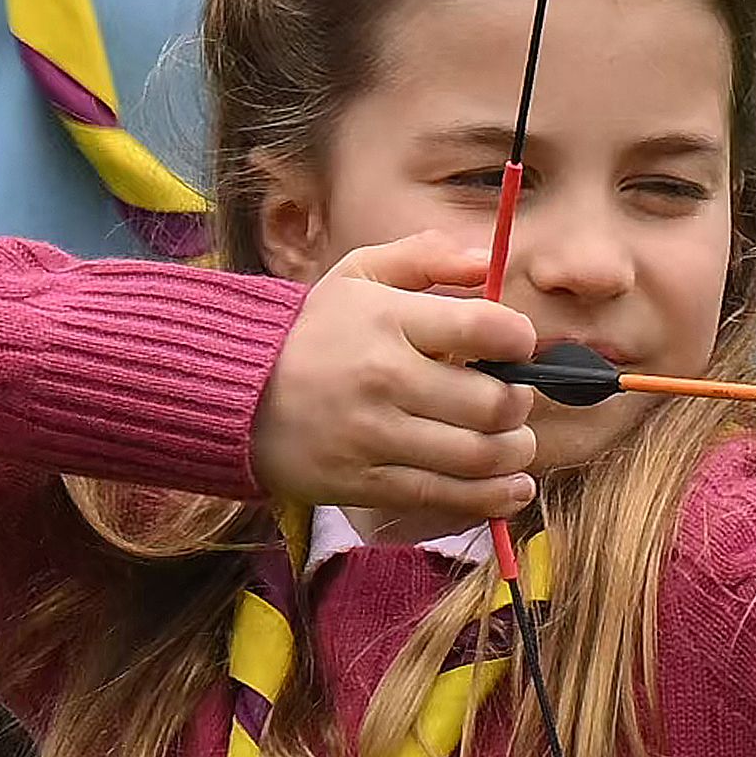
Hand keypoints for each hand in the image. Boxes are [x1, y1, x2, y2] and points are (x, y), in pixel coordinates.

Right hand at [250, 229, 545, 532]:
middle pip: (492, 403)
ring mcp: (375, 436)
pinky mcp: (367, 483)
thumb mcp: (356, 275)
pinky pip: (446, 496)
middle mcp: (385, 379)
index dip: (519, 339)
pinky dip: (494, 497)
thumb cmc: (311, 332)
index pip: (484, 329)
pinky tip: (514, 488)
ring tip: (516, 442)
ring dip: (514, 452)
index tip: (517, 346)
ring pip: (478, 456)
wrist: (236, 394)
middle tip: (514, 399)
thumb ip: (424, 258)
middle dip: (519, 403)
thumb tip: (488, 261)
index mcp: (388, 320)